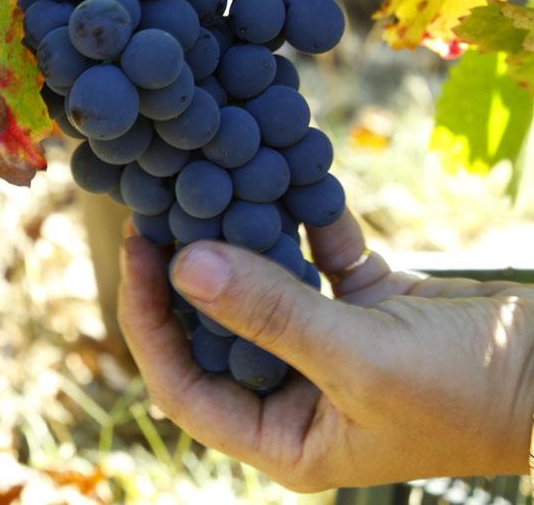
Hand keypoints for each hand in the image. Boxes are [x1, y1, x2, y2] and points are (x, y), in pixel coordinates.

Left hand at [118, 210, 533, 490]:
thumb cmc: (466, 392)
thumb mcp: (360, 358)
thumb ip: (271, 313)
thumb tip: (183, 264)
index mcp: (287, 437)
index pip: (184, 387)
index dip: (149, 322)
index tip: (138, 252)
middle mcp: (299, 393)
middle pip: (217, 328)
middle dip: (188, 269)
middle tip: (161, 203)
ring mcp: (331, 344)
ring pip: (264, 284)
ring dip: (242, 233)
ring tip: (206, 178)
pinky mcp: (365, 303)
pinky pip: (319, 252)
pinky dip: (306, 215)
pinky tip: (289, 169)